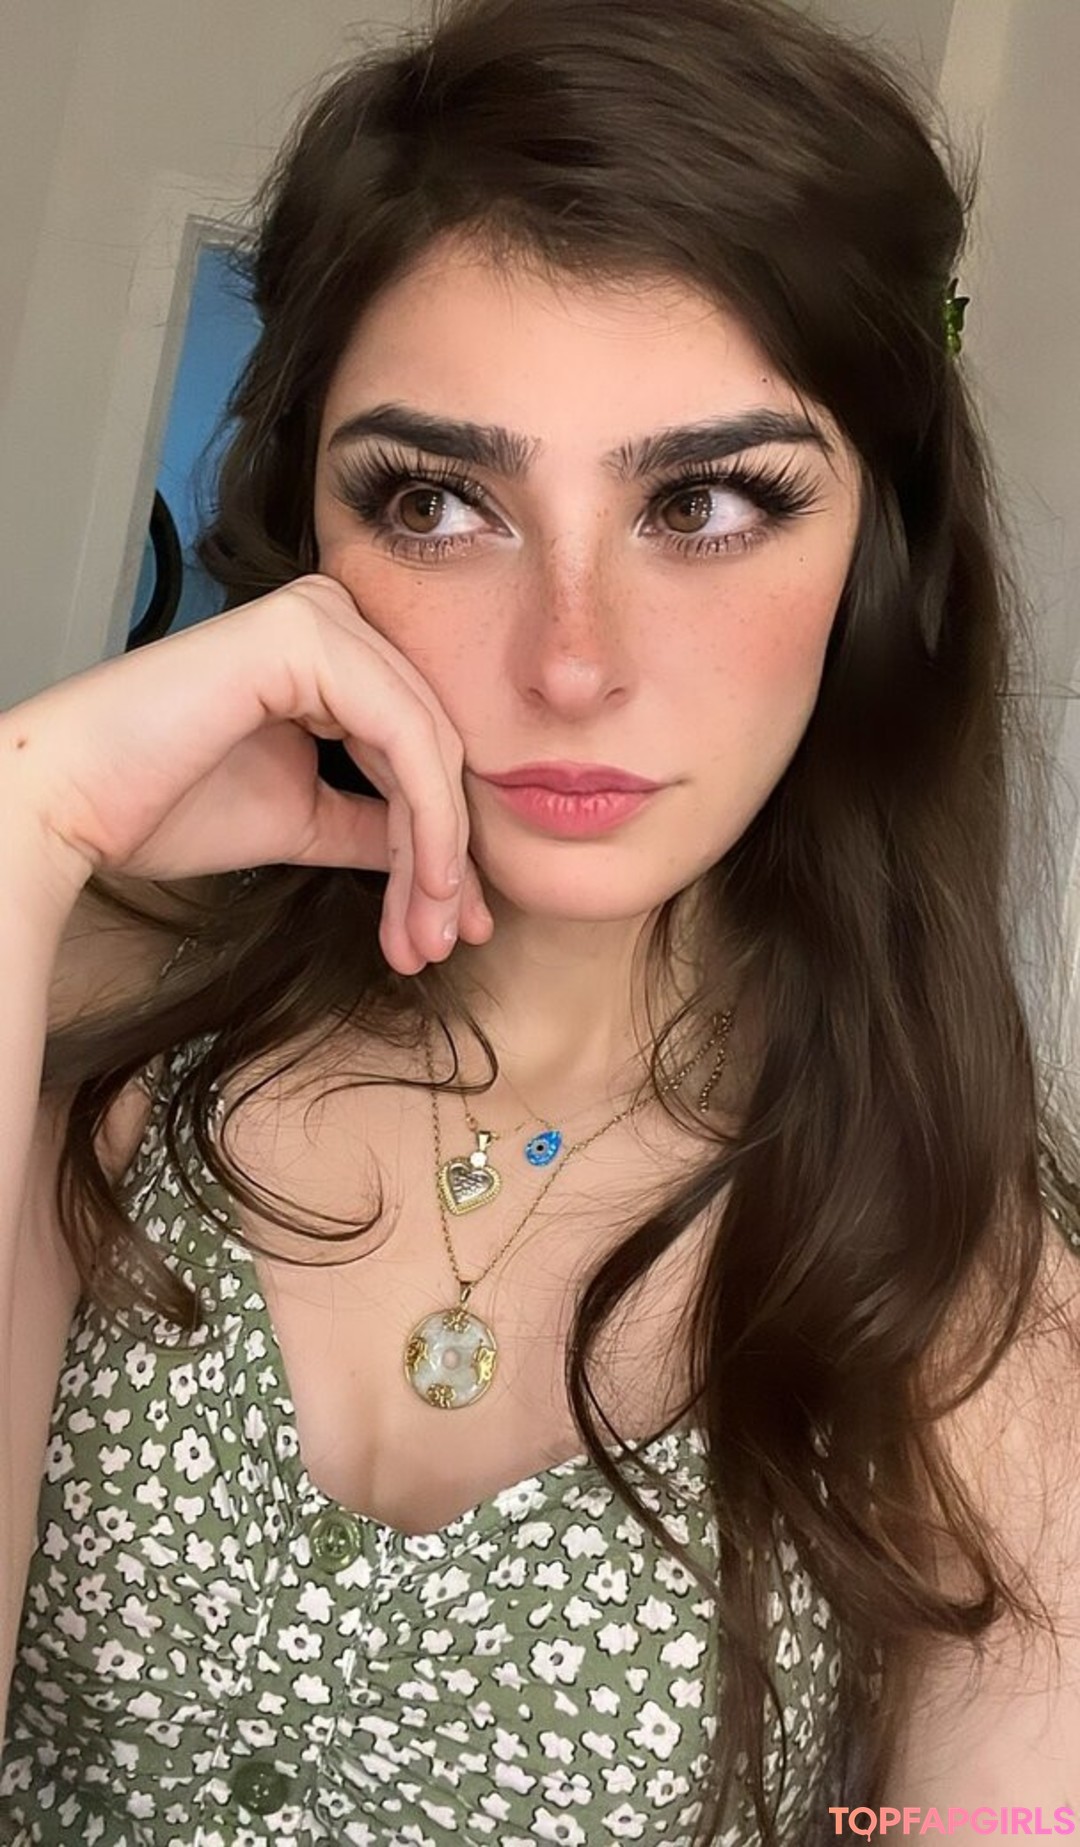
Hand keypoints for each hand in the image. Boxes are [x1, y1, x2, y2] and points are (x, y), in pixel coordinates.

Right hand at [0, 574, 490, 973]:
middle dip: (446, 859)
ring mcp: (320, 617)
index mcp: (330, 650)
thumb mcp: (303, 819)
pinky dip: (425, 817)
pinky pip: (403, 734)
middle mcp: (332, 617)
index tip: (454, 927)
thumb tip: (447, 864)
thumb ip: (375, 825)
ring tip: (428, 936)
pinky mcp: (306, 635)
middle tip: (444, 944)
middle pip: (433, 746)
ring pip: (429, 746)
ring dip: (438, 854)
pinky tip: (424, 883)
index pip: (419, 745)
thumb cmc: (164, 805)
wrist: (72, 806)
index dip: (445, 841)